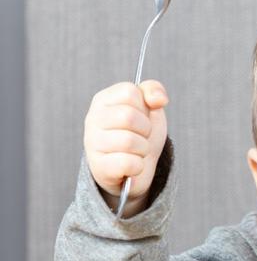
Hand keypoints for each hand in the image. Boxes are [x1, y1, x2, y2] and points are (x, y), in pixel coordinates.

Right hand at [83, 80, 168, 216]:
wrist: (136, 169)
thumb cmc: (140, 134)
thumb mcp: (149, 109)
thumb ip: (153, 91)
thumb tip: (159, 99)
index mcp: (103, 100)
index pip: (130, 92)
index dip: (144, 106)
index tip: (141, 117)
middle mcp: (93, 120)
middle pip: (129, 116)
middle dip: (145, 129)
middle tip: (141, 137)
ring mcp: (93, 144)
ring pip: (129, 141)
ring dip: (143, 149)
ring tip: (136, 151)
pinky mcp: (99, 168)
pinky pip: (128, 163)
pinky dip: (138, 166)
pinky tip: (132, 166)